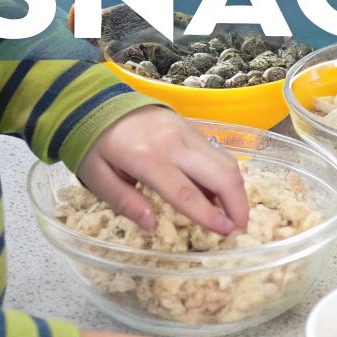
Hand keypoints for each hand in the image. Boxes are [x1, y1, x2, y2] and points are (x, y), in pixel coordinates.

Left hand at [78, 105, 248, 233]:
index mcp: (147, 158)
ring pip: (226, 162)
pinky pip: (218, 155)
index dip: (208, 214)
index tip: (226, 233)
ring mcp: (188, 132)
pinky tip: (221, 196)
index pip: (185, 191)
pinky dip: (227, 178)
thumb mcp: (97, 177)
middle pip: (220, 173)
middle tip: (239, 230)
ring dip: (237, 191)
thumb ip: (124, 202)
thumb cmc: (97, 145)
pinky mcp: (194, 128)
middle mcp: (174, 143)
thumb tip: (151, 225)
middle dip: (237, 204)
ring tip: (235, 216)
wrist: (101, 103)